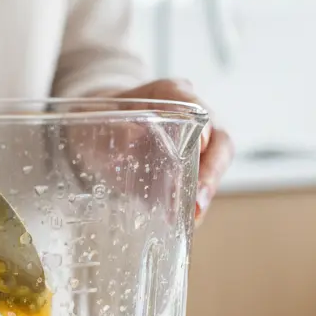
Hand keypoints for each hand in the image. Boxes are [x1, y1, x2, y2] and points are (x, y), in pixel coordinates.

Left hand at [108, 79, 234, 222]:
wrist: (97, 131)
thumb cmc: (99, 119)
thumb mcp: (96, 120)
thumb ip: (113, 126)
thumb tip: (133, 136)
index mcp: (171, 94)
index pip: (196, 106)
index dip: (203, 128)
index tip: (201, 146)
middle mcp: (191, 116)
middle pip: (219, 140)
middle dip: (212, 172)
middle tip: (198, 202)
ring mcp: (195, 143)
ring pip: (215, 164)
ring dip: (206, 192)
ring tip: (193, 217)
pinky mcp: (189, 168)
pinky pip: (199, 185)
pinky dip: (194, 204)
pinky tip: (184, 222)